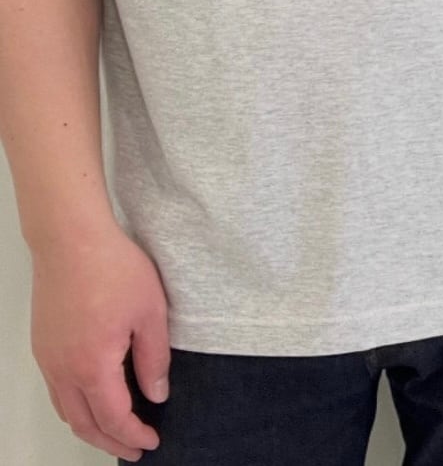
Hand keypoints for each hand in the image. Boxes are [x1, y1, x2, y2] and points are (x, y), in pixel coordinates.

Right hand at [31, 223, 169, 461]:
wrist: (72, 240)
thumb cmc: (115, 269)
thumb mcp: (150, 312)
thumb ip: (154, 358)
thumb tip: (157, 395)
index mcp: (93, 366)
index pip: (113, 418)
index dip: (133, 435)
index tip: (152, 442)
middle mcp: (63, 370)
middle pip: (84, 424)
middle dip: (111, 441)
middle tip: (135, 449)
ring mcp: (47, 359)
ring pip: (66, 411)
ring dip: (90, 428)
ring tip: (116, 432)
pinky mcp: (42, 345)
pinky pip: (57, 391)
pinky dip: (75, 407)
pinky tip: (94, 400)